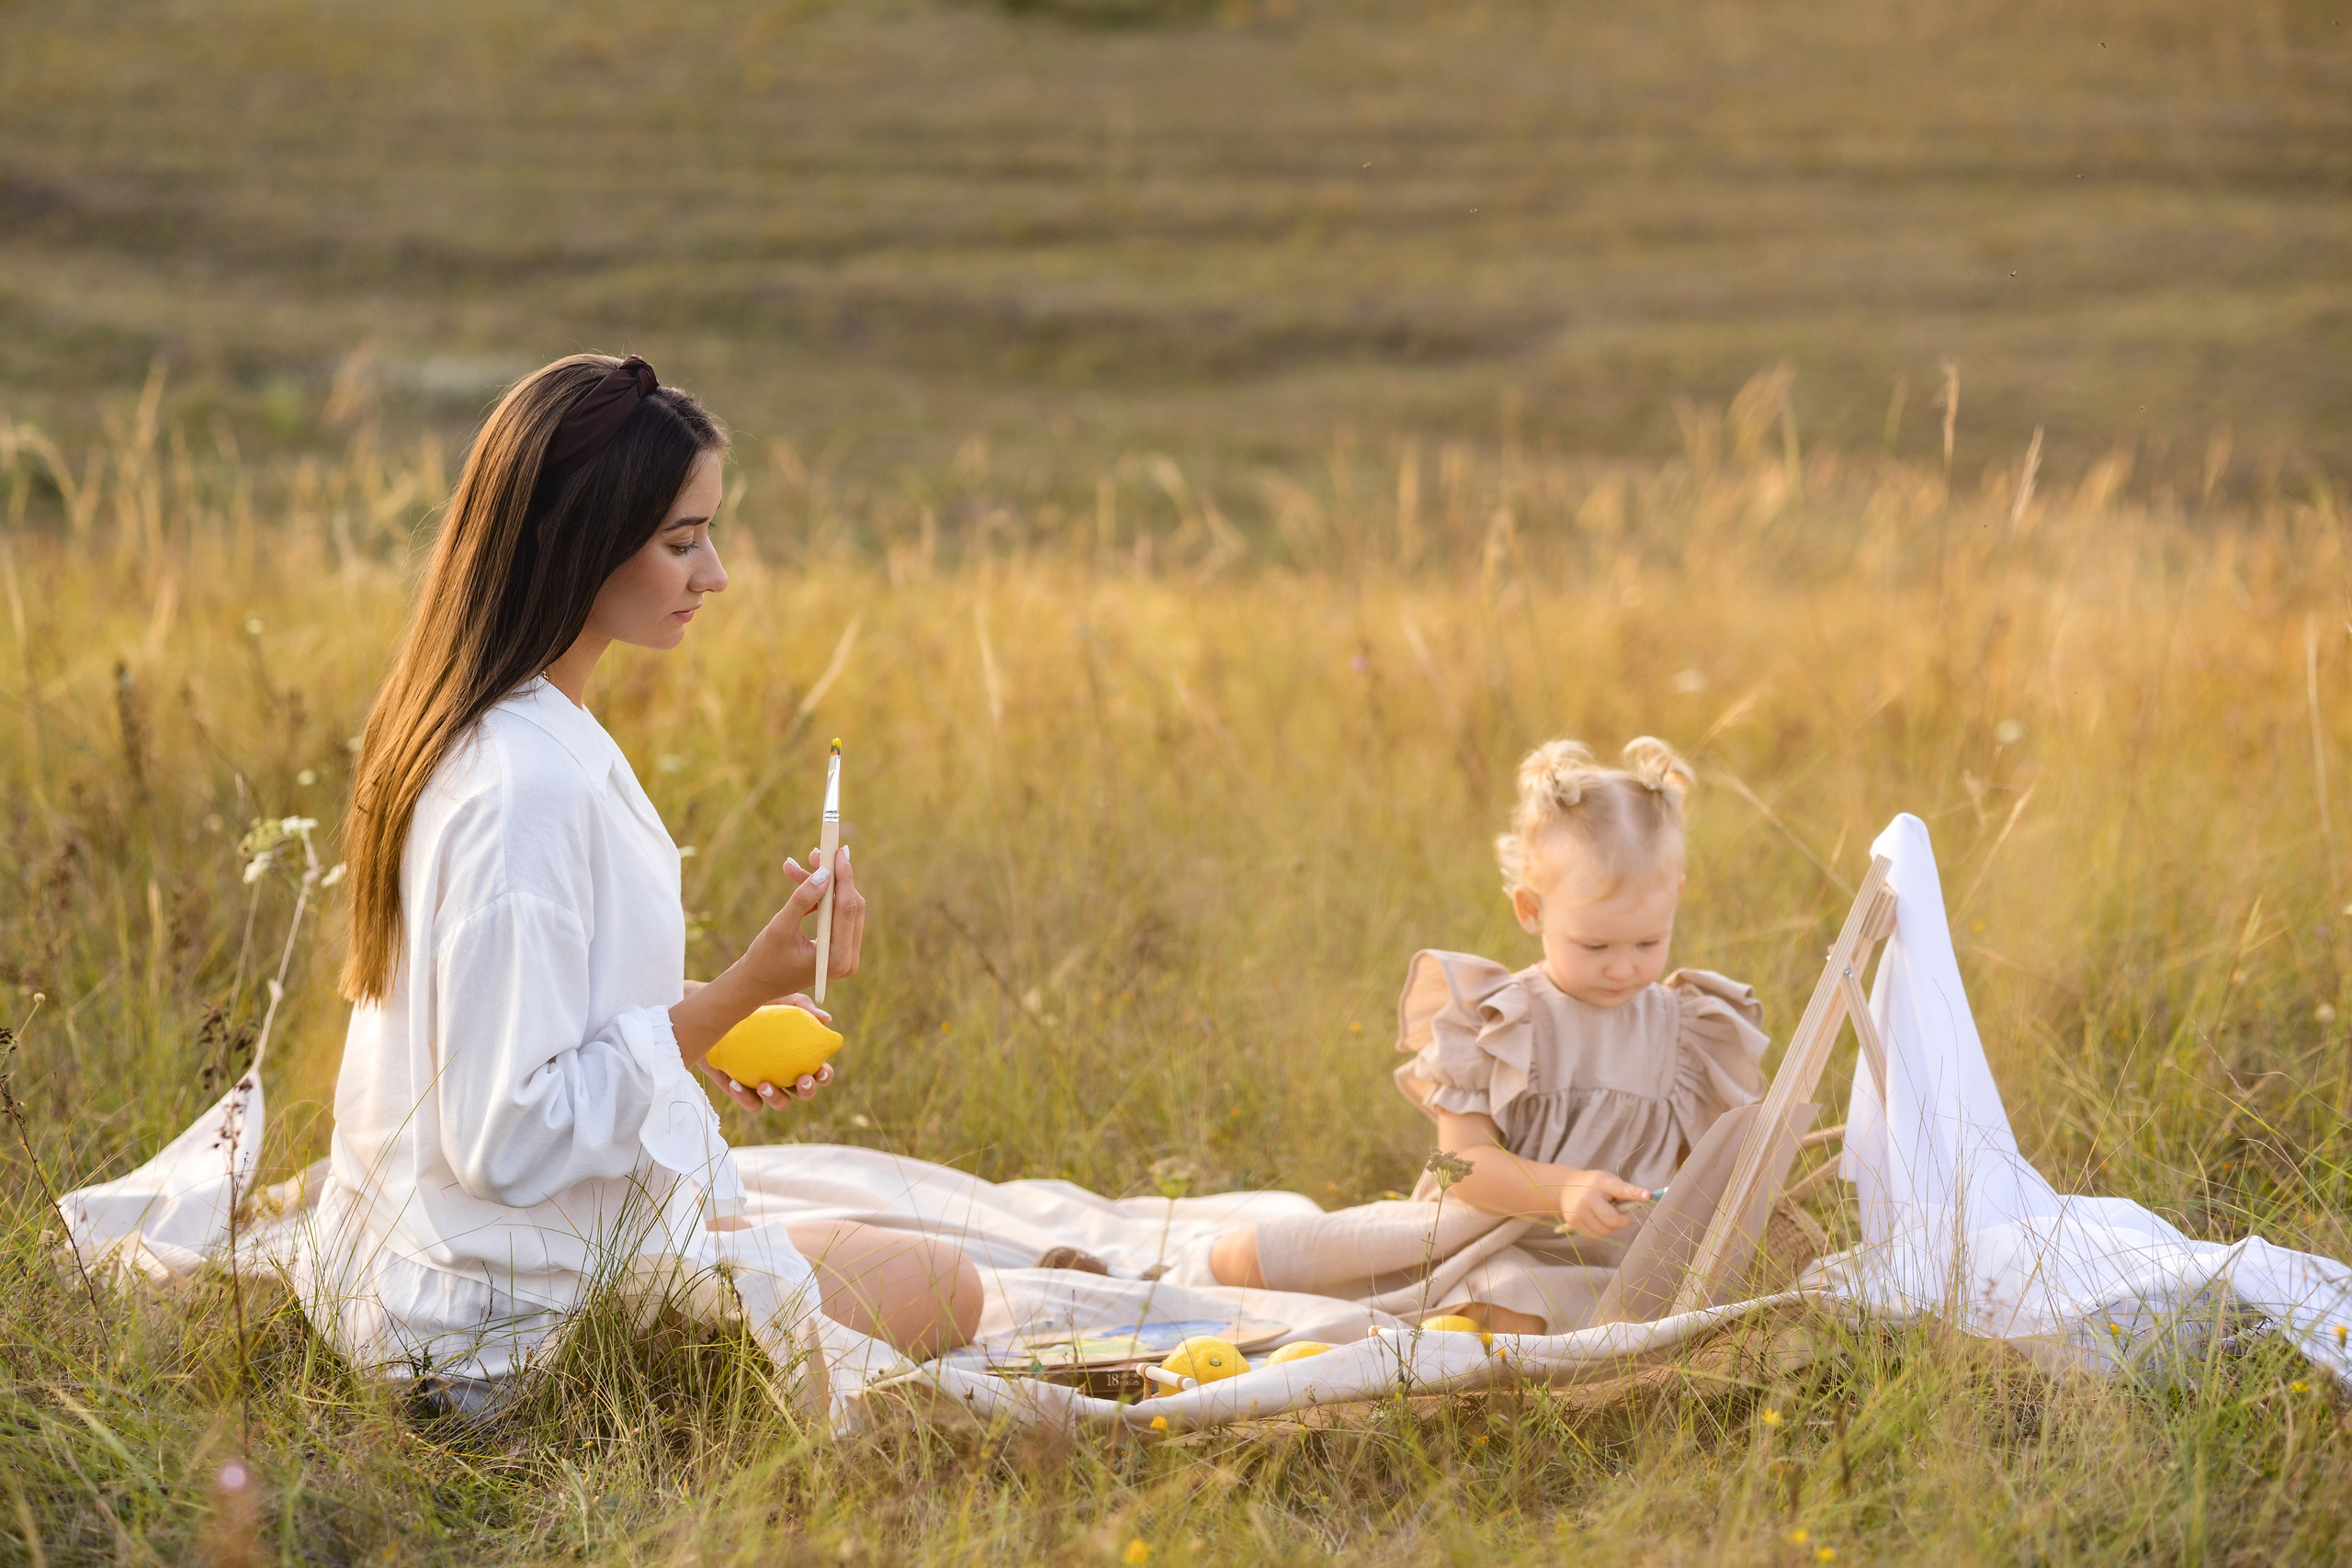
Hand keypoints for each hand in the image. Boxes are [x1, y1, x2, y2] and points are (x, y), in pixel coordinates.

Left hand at [698, 993, 835, 1110]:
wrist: (715, 1012)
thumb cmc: (752, 1005)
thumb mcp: (776, 998)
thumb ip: (801, 1005)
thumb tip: (826, 1019)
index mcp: (798, 1055)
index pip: (819, 1071)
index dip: (825, 1075)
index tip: (820, 1068)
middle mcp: (784, 1072)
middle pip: (804, 1092)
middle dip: (808, 1090)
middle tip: (801, 1079)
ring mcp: (764, 1083)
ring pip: (780, 1102)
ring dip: (777, 1098)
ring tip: (764, 1084)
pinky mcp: (742, 1090)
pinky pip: (750, 1102)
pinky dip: (746, 1097)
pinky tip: (736, 1083)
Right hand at [736, 846, 865, 997]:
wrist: (757, 983)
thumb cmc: (765, 959)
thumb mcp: (780, 927)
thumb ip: (801, 900)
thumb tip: (824, 873)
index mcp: (837, 958)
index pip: (848, 910)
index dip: (844, 877)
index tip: (838, 851)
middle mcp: (848, 958)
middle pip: (850, 906)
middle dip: (832, 877)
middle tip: (815, 853)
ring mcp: (846, 954)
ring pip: (842, 907)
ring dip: (822, 885)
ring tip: (795, 866)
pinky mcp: (839, 947)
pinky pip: (835, 914)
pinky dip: (819, 897)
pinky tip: (799, 880)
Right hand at [1555, 1169, 1652, 1236]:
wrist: (1566, 1187)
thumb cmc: (1594, 1185)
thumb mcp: (1608, 1181)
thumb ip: (1625, 1191)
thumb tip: (1645, 1198)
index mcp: (1600, 1182)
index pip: (1620, 1189)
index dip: (1634, 1193)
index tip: (1648, 1196)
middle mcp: (1587, 1196)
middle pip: (1612, 1220)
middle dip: (1620, 1221)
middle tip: (1618, 1214)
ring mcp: (1578, 1210)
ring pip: (1603, 1231)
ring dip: (1608, 1226)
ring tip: (1602, 1213)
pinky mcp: (1572, 1222)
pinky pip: (1594, 1235)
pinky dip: (1598, 1230)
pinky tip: (1593, 1219)